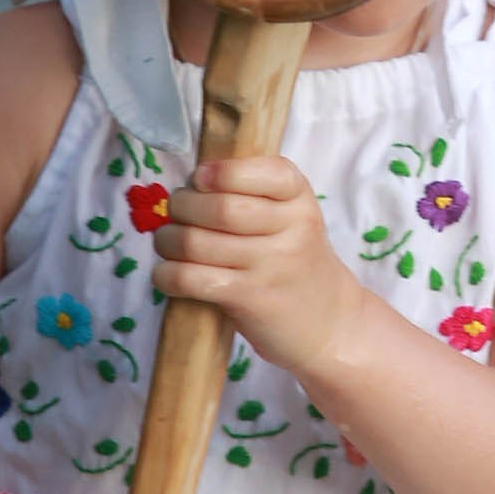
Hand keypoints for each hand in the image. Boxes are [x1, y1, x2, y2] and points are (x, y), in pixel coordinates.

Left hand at [152, 154, 364, 378]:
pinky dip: (166, 275)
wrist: (327, 321)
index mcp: (300, 197)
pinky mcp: (249, 298)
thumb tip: (190, 182)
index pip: (265, 172)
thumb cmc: (294, 259)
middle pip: (220, 208)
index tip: (200, 179)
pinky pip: (191, 279)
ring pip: (197, 242)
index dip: (223, 173)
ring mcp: (271, 266)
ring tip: (167, 242)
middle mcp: (292, 229)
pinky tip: (167, 274)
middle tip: (176, 211)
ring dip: (167, 240)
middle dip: (182, 205)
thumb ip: (253, 191)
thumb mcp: (291, 215)